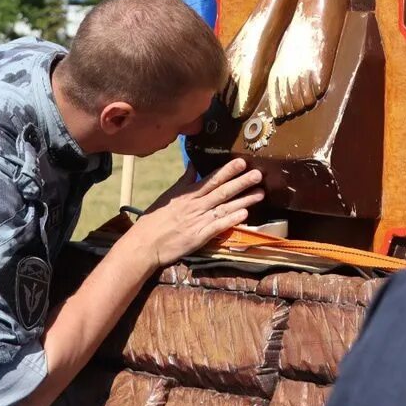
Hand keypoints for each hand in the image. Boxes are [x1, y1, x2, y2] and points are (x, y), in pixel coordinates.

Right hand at [125, 158, 263, 267]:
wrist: (145, 243)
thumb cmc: (155, 218)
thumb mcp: (168, 195)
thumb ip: (184, 180)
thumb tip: (192, 164)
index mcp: (187, 194)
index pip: (211, 179)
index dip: (227, 170)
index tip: (242, 162)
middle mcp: (195, 205)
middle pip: (222, 191)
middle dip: (241, 182)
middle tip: (259, 173)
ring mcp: (198, 221)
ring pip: (224, 208)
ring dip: (243, 200)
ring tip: (260, 193)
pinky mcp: (199, 237)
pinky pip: (218, 227)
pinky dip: (231, 220)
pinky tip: (245, 215)